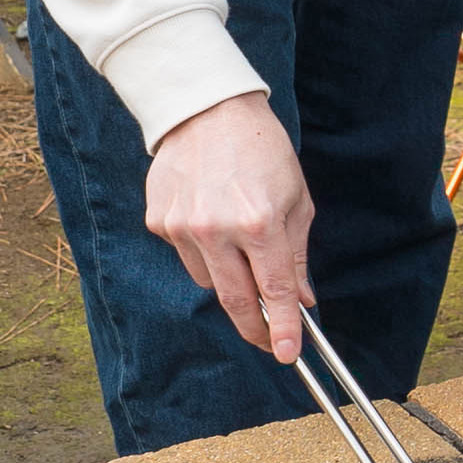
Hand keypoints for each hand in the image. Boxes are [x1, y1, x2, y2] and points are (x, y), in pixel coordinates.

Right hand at [146, 90, 316, 358]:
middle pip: (236, 301)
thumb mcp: (296, 198)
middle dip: (256, 327)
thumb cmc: (262, 150)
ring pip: (209, 281)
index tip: (289, 354)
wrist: (206, 108)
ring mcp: (183, 227)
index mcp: (260, 222)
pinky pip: (186, 255)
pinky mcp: (159, 221)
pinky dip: (203, 250)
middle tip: (270, 340)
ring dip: (230, 278)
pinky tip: (211, 219)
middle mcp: (218, 229)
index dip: (284, 329)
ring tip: (239, 243)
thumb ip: (297, 254)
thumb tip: (302, 300)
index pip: (274, 292)